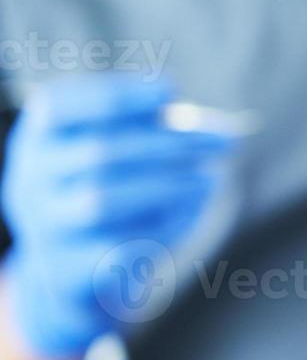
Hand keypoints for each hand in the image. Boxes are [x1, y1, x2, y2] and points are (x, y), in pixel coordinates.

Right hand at [1, 75, 237, 359]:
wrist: (76, 266)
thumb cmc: (112, 187)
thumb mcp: (126, 149)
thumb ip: (161, 129)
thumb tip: (220, 128)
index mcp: (38, 137)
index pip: (64, 105)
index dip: (118, 95)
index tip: (170, 89)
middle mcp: (29, 179)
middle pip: (99, 153)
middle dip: (170, 144)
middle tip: (225, 142)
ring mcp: (43, 226)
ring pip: (102, 201)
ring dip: (169, 186)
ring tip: (213, 178)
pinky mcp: (66, 269)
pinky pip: (118, 245)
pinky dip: (163, 226)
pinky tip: (193, 212)